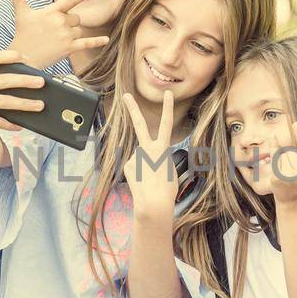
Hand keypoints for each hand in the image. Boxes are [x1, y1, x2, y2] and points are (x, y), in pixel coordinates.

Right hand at [0, 48, 46, 136]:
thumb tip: (28, 80)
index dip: (12, 56)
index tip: (28, 59)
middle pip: (4, 80)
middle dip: (25, 81)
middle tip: (41, 83)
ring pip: (4, 101)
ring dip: (24, 104)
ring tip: (40, 105)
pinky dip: (9, 124)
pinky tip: (21, 125)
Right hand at [6, 0, 110, 69]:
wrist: (23, 58)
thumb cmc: (23, 35)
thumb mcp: (21, 14)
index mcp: (51, 12)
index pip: (69, 0)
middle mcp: (60, 22)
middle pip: (76, 18)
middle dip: (70, 23)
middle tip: (55, 31)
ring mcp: (65, 35)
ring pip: (80, 30)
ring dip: (73, 34)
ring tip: (58, 40)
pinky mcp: (69, 48)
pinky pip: (87, 43)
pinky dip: (97, 41)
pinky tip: (106, 40)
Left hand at [122, 90, 179, 217]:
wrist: (153, 203)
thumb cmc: (167, 190)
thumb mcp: (170, 170)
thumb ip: (161, 158)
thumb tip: (150, 156)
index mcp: (163, 149)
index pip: (167, 124)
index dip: (168, 108)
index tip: (167, 94)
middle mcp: (148, 148)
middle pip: (140, 124)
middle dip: (133, 108)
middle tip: (126, 96)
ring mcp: (136, 156)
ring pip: (140, 156)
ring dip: (144, 166)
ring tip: (149, 179)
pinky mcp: (127, 165)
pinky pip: (134, 165)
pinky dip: (138, 173)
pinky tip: (141, 181)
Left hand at [270, 120, 296, 207]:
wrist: (292, 203)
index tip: (296, 123)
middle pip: (292, 152)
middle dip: (291, 155)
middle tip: (293, 169)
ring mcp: (288, 177)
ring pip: (283, 154)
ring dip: (283, 156)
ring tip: (286, 170)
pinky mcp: (277, 179)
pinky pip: (274, 158)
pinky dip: (273, 148)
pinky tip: (273, 141)